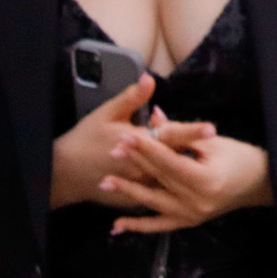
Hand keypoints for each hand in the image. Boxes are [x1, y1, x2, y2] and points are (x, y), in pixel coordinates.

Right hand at [49, 76, 216, 209]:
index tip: (211, 130)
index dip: (191, 132)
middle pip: (174, 158)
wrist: (64, 173)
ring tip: (202, 162)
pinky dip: (169, 183)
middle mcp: (141, 167)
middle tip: (211, 143)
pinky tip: (181, 178)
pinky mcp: (134, 198)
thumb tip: (149, 79)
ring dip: (184, 169)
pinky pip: (158, 192)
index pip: (170, 136)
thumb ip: (132, 98)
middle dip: (194, 151)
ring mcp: (138, 186)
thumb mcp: (106, 113)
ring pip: (169, 178)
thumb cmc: (85, 139)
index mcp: (136, 143)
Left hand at [100, 127, 274, 233]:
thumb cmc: (240, 157)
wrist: (259, 182)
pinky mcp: (189, 222)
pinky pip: (159, 226)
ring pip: (153, 203)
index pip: (168, 161)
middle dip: (134, 164)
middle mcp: (197, 201)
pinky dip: (139, 226)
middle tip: (111, 151)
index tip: (126, 136)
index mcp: (205, 179)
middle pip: (159, 179)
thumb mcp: (212, 142)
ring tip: (105, 183)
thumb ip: (181, 132)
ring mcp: (192, 215)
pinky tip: (118, 226)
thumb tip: (154, 117)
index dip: (146, 148)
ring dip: (129, 193)